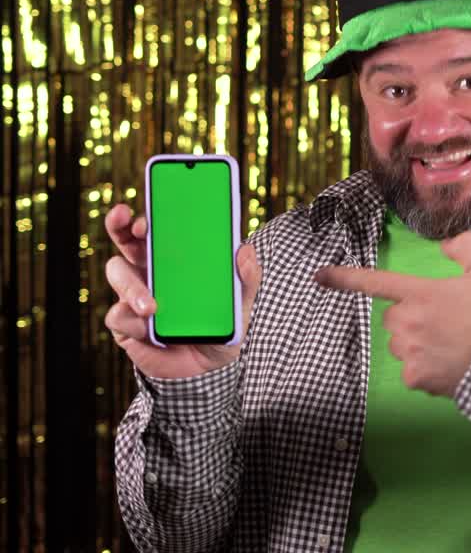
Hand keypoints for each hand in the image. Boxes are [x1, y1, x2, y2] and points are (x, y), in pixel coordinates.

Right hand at [103, 204, 260, 379]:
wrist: (206, 372)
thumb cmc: (221, 329)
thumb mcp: (242, 304)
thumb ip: (247, 278)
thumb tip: (246, 250)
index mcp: (177, 260)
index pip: (160, 229)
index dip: (150, 212)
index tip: (150, 200)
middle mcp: (151, 272)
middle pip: (127, 239)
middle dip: (122, 225)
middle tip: (126, 219)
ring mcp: (134, 296)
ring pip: (118, 274)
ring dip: (132, 286)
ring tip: (152, 306)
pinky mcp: (126, 324)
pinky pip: (119, 315)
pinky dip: (135, 322)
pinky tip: (152, 331)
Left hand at [315, 231, 470, 397]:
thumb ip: (464, 247)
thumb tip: (446, 245)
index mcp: (419, 293)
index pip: (374, 282)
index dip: (344, 278)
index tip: (319, 276)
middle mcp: (406, 322)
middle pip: (393, 317)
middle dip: (412, 317)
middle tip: (445, 321)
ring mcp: (408, 352)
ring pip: (401, 344)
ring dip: (418, 343)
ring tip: (451, 344)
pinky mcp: (414, 377)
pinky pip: (412, 369)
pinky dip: (427, 367)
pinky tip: (451, 363)